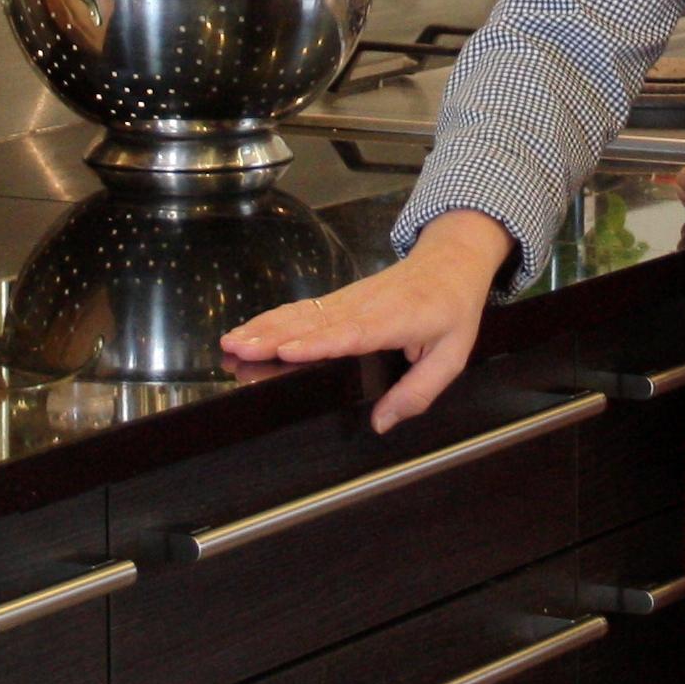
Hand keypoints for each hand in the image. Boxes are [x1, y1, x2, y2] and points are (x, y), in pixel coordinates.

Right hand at [221, 214, 507, 431]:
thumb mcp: (451, 356)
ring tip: (232, 341)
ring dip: (263, 327)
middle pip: (312, 323)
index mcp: (394, 320)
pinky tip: (249, 328)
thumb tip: (381, 423)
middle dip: (272, 336)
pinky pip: (302, 309)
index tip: (286, 350)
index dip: (317, 342)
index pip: (350, 333)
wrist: (450, 260)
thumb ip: (417, 392)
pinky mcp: (340, 299)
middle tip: (238, 348)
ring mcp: (348, 300)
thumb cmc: (453, 310)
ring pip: (300, 314)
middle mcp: (364, 307)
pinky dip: (272, 318)